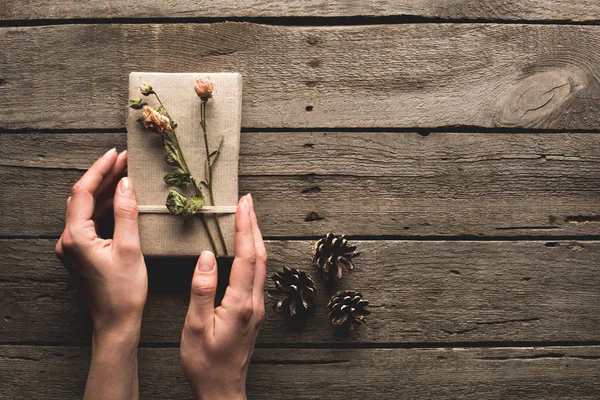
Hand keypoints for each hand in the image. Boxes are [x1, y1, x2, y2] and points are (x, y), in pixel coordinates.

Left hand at [55, 148, 146, 398]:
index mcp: (76, 237)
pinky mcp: (81, 253)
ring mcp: (73, 247)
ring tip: (126, 173)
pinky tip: (121, 199)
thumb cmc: (124, 291)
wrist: (115, 322)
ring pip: (87, 209)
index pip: (83, 192)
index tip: (116, 153)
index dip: (100, 169)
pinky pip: (91, 222)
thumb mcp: (130, 248)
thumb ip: (127, 212)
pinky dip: (105, 208)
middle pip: (83, 198)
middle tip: (126, 159)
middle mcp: (68, 240)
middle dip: (104, 176)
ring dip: (105, 191)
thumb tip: (126, 183)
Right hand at [181, 194, 265, 399]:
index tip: (242, 204)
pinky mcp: (253, 312)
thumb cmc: (205, 363)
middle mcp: (254, 302)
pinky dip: (252, 254)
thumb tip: (205, 255)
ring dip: (254, 237)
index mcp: (240, 304)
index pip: (245, 256)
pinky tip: (245, 248)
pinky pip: (257, 275)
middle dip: (254, 225)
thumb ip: (202, 290)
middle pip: (259, 255)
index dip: (244, 227)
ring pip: (261, 264)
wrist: (222, 389)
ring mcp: (257, 307)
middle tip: (247, 201)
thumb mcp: (195, 327)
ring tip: (247, 217)